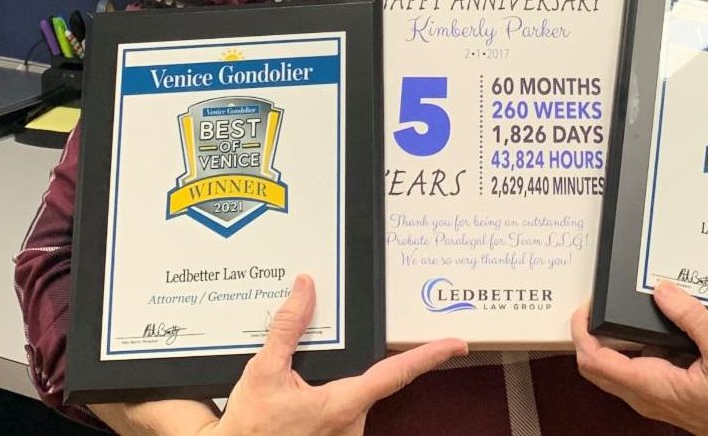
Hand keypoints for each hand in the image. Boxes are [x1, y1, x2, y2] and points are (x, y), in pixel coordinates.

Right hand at [198, 274, 465, 435]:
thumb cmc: (250, 430)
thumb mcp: (263, 372)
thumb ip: (287, 327)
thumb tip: (305, 287)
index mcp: (344, 403)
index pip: (397, 372)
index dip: (430, 355)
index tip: (457, 343)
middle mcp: (352, 425)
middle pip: (367, 380)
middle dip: (348, 363)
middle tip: (317, 362)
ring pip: (351, 396)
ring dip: (331, 383)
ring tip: (294, 384)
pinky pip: (339, 410)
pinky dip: (324, 396)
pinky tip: (296, 397)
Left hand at [571, 281, 707, 435]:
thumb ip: (693, 319)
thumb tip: (663, 290)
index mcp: (652, 386)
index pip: (594, 360)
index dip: (582, 330)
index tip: (588, 303)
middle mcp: (645, 393)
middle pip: (595, 363)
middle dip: (590, 330)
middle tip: (601, 298)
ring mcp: (654, 392)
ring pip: (614, 364)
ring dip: (611, 335)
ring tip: (628, 302)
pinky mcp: (666, 388)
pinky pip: (637, 364)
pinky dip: (634, 341)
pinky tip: (657, 318)